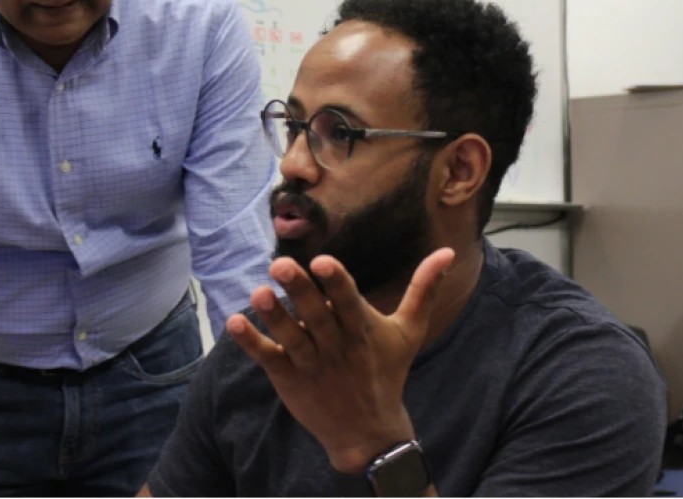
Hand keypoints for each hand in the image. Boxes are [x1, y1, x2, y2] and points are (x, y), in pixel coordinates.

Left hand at [227, 249, 453, 474]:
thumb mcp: (409, 331)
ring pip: (290, 338)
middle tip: (280, 264)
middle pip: (316, 316)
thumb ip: (423, 289)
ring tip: (258, 293)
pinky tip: (233, 322)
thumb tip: (449, 250)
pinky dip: (251, 343)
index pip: (349, 303)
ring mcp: (311, 364)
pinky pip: (268, 359)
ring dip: (274, 316)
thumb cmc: (387, 372)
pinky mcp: (289, 379)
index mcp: (363, 331)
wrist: (368, 432)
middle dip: (299, 291)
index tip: (323, 262)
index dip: (336, 283)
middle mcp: (336, 347)